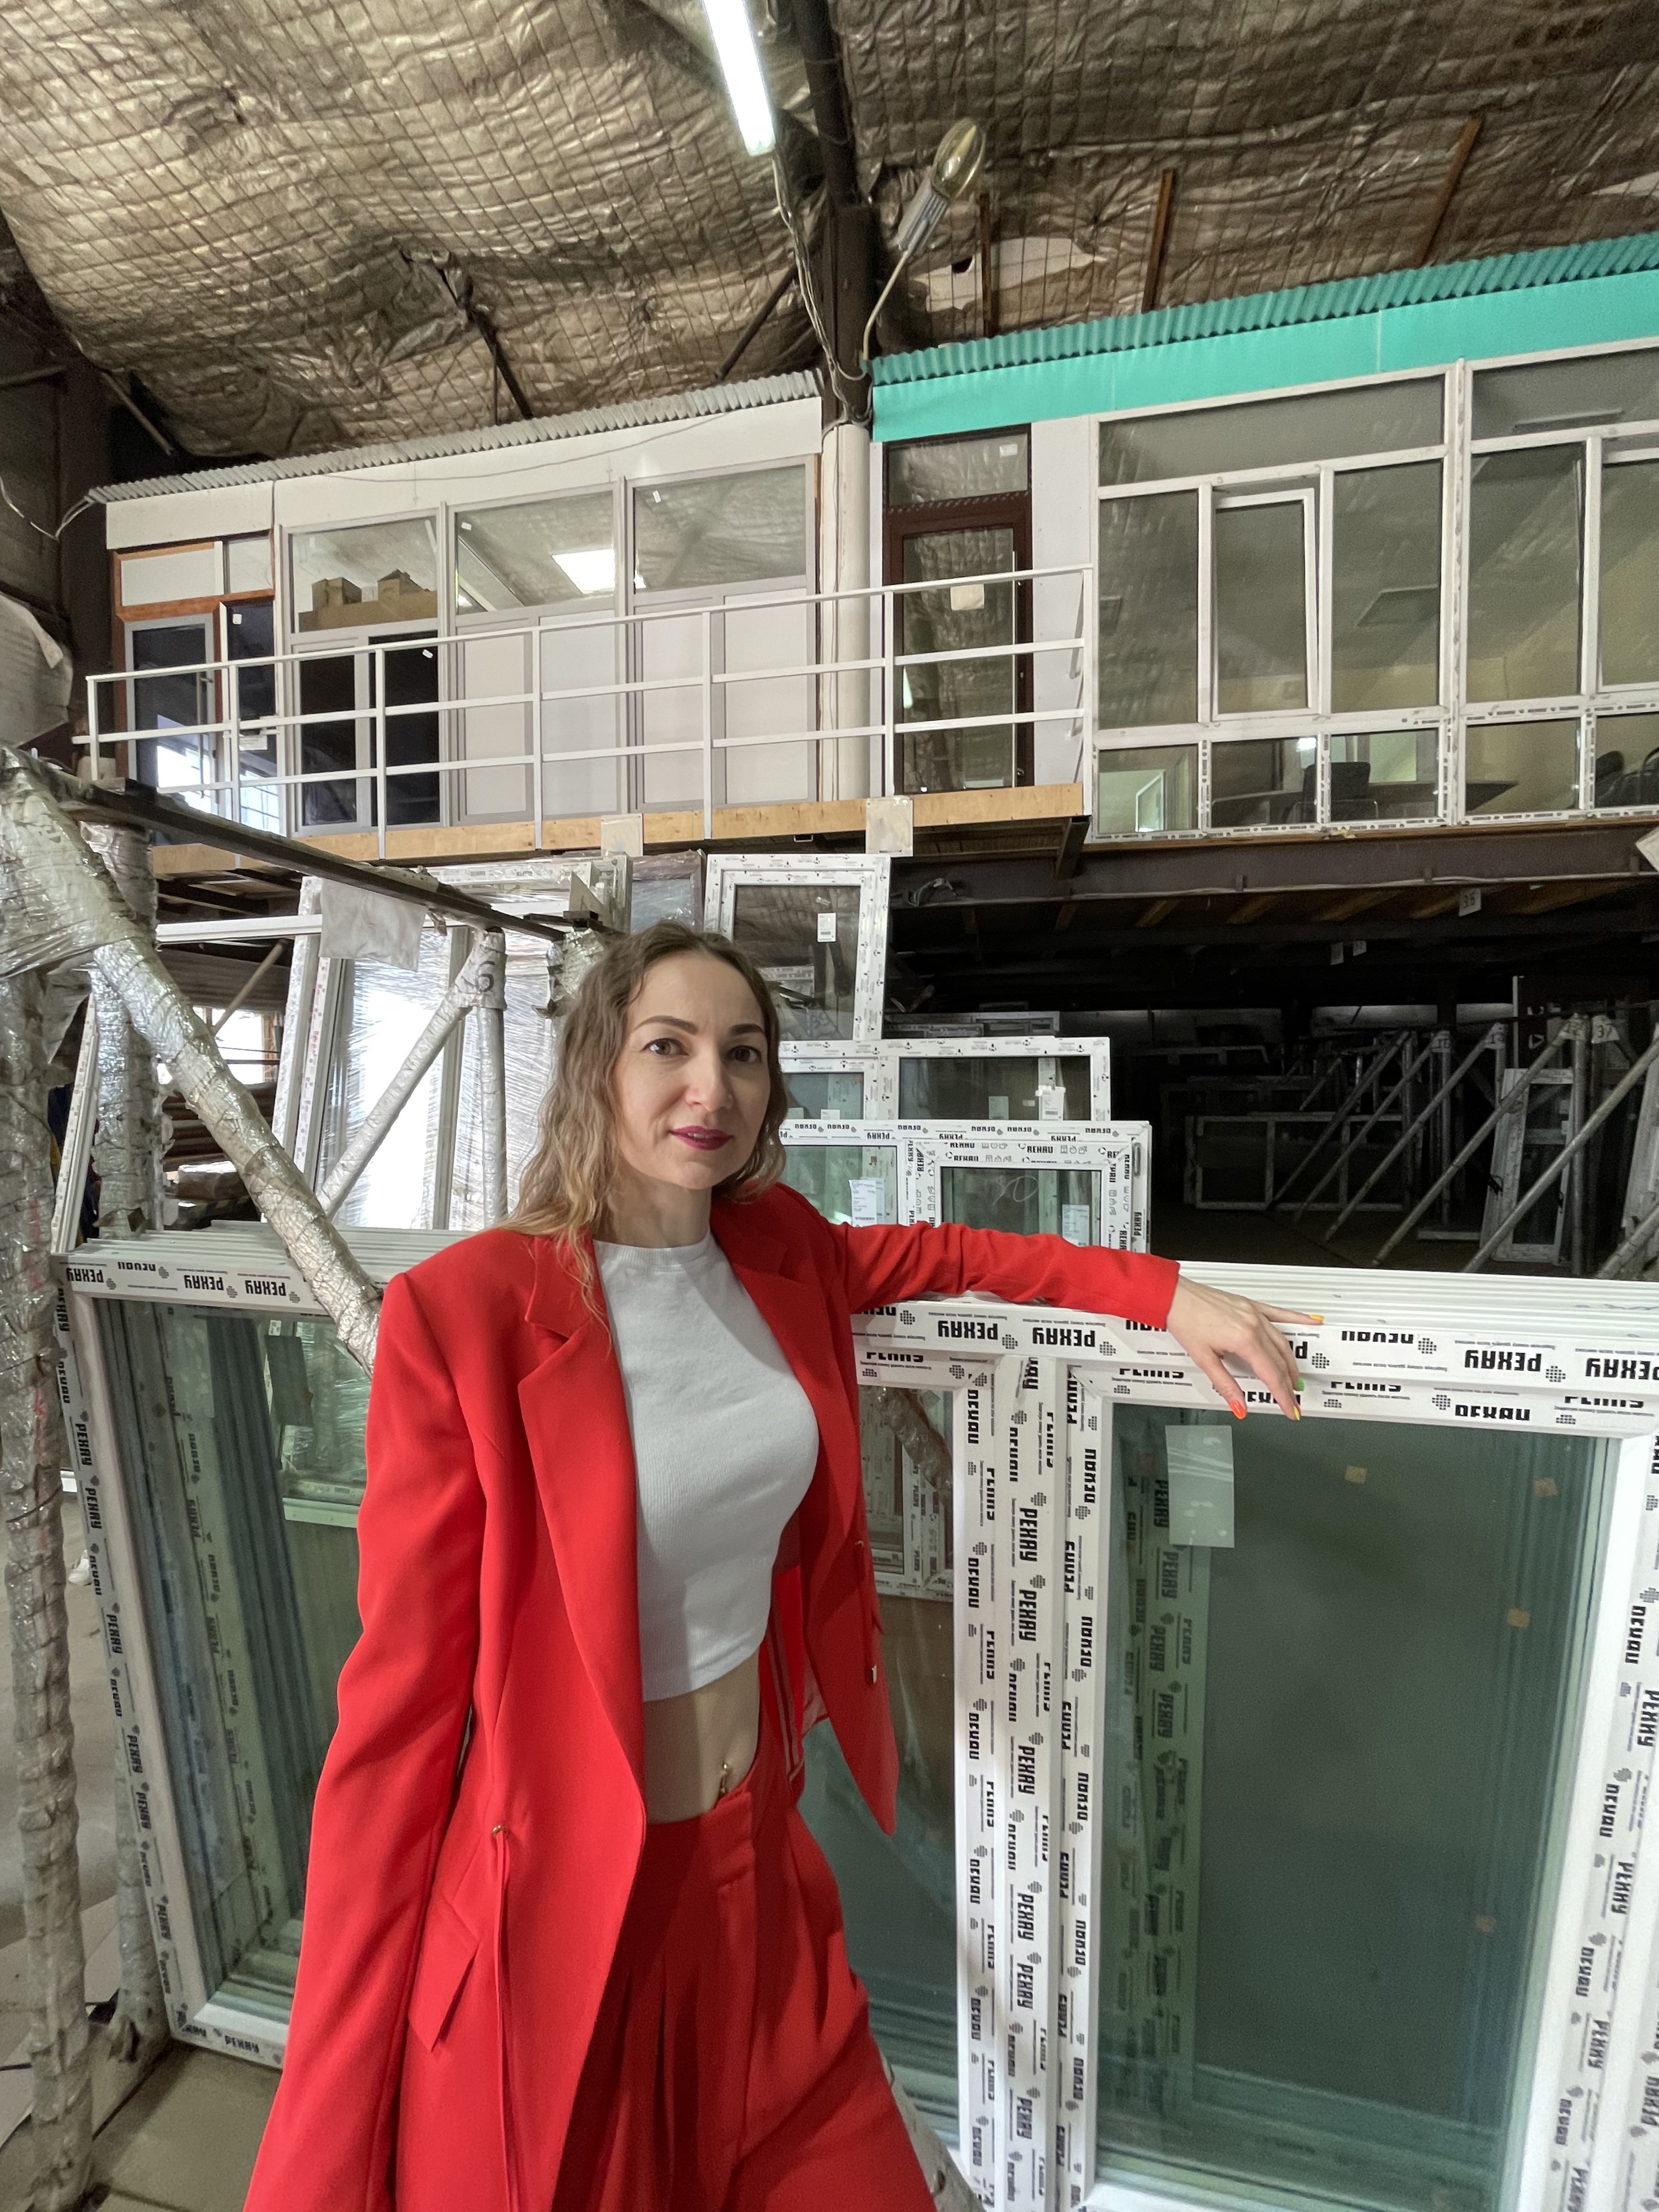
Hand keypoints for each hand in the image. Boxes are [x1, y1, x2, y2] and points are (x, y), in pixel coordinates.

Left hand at [1162, 1277, 1317, 1420]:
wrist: (1174, 1297)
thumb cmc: (1185, 1321)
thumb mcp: (1203, 1359)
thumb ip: (1225, 1384)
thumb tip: (1238, 1405)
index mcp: (1244, 1339)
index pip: (1271, 1374)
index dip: (1282, 1395)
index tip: (1290, 1408)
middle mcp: (1253, 1325)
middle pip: (1279, 1360)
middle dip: (1288, 1383)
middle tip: (1292, 1399)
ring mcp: (1254, 1313)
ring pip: (1282, 1341)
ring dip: (1291, 1361)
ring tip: (1294, 1378)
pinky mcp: (1250, 1305)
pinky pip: (1279, 1313)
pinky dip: (1296, 1319)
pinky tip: (1311, 1321)